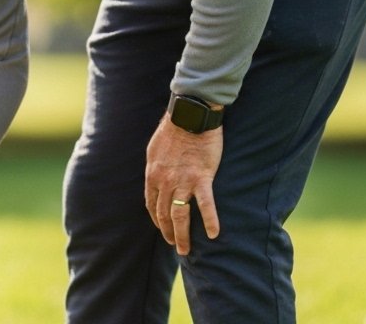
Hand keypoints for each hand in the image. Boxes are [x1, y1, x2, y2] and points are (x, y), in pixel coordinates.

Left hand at [144, 116, 222, 255]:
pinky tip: (214, 234)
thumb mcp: (154, 150)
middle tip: (176, 245)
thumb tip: (155, 178)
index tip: (163, 228)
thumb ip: (155, 167)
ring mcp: (182, 181)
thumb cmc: (172, 130)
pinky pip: (205, 204)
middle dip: (168, 232)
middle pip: (164, 214)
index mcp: (152, 174)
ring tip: (185, 249)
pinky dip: (209, 220)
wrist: (189, 116)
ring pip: (180, 215)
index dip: (157, 220)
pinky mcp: (201, 177)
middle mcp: (164, 181)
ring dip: (182, 235)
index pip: (152, 204)